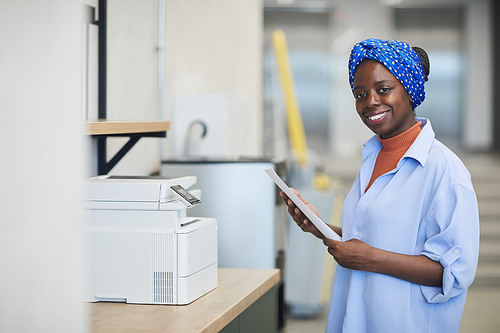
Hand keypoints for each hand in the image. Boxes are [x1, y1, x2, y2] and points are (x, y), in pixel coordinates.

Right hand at [280, 189, 323, 238]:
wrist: (318, 223)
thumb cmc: (311, 213)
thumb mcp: (305, 203)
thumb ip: (298, 197)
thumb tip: (290, 189)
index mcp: (294, 208)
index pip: (288, 203)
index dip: (285, 198)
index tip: (282, 192)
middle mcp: (295, 215)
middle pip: (291, 210)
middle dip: (290, 205)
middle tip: (290, 200)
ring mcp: (299, 221)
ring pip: (296, 218)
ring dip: (296, 213)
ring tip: (297, 210)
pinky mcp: (304, 227)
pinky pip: (303, 225)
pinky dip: (304, 223)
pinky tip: (305, 220)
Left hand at [323, 238, 442, 286]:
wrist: (372, 259)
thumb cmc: (364, 248)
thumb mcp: (352, 240)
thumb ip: (343, 241)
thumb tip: (340, 241)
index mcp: (338, 246)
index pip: (326, 241)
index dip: (327, 239)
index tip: (328, 237)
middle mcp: (337, 255)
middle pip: (329, 249)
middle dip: (332, 246)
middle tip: (338, 243)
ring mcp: (340, 261)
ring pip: (334, 255)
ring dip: (337, 252)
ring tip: (345, 249)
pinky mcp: (344, 266)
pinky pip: (339, 260)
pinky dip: (341, 257)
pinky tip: (348, 255)